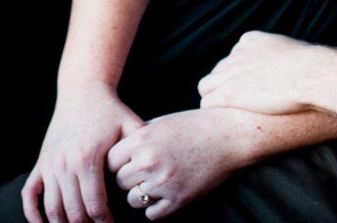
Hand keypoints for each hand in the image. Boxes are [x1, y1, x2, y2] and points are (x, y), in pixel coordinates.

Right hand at [22, 83, 143, 222]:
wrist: (83, 90)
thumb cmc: (109, 110)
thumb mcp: (131, 127)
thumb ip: (139, 154)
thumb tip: (148, 181)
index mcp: (88, 159)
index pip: (95, 207)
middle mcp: (64, 164)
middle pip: (74, 213)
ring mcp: (49, 164)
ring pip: (52, 209)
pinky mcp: (41, 162)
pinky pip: (30, 194)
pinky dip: (33, 214)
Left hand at [107, 109, 254, 218]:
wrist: (227, 135)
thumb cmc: (193, 126)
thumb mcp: (159, 123)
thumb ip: (137, 138)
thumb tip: (116, 154)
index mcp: (141, 140)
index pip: (109, 161)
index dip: (115, 163)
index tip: (123, 163)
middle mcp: (149, 162)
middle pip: (120, 182)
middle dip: (127, 179)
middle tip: (140, 173)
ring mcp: (163, 183)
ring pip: (133, 200)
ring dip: (139, 194)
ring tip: (152, 184)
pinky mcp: (178, 199)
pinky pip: (152, 215)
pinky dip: (154, 208)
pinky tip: (162, 195)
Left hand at [198, 31, 318, 114]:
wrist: (312, 74)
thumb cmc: (314, 69)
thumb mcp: (295, 54)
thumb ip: (284, 60)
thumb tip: (292, 72)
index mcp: (250, 41)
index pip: (233, 58)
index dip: (238, 76)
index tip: (249, 89)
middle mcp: (236, 54)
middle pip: (218, 72)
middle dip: (224, 86)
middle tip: (237, 105)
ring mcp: (230, 73)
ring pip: (207, 87)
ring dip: (214, 98)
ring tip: (226, 114)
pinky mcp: (229, 93)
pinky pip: (207, 103)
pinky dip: (212, 112)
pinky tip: (222, 120)